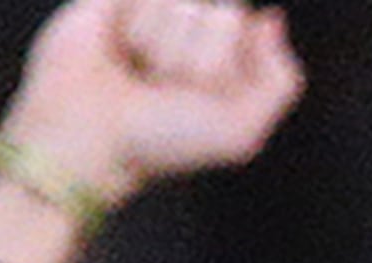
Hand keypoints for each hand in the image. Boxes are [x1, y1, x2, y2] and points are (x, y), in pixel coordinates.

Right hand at [0, 0, 299, 206]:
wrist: (91, 135)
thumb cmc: (162, 139)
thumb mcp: (240, 128)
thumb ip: (280, 79)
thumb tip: (270, 16)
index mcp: (230, 60)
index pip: (251, 31)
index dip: (230, 68)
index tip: (201, 99)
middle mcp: (194, 32)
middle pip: (227, 14)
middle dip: (200, 60)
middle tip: (166, 88)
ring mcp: (155, 11)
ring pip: (187, 5)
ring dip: (164, 47)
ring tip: (140, 71)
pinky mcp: (117, 0)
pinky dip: (138, 24)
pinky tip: (120, 47)